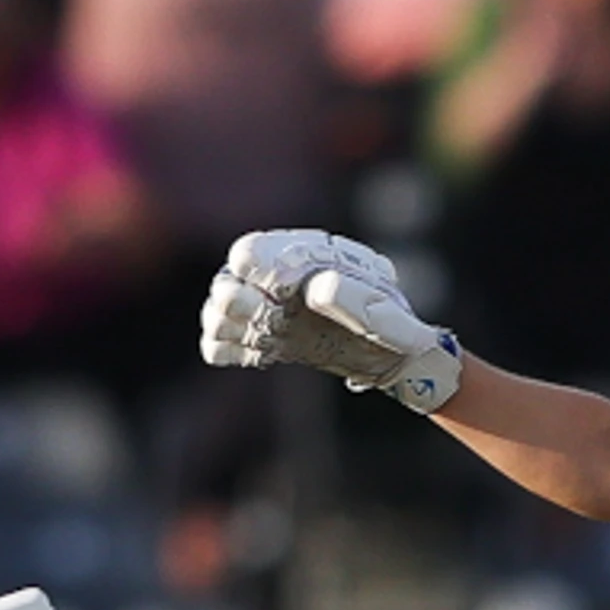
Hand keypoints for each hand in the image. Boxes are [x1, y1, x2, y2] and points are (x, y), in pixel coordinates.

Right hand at [198, 228, 462, 412]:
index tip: (281, 298)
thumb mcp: (387, 318)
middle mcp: (277, 278)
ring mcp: (265, 308)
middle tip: (277, 322)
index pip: (249, 252)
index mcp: (303, 257)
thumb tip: (318, 287)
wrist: (389, 357)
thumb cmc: (393, 331)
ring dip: (235, 330)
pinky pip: (217, 343)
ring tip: (271, 339)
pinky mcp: (261, 338)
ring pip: (215, 313)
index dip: (256, 276)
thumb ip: (356, 300)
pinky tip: (264, 353)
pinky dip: (230, 351)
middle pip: (223, 283)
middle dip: (243, 307)